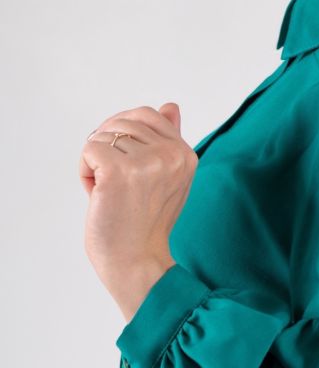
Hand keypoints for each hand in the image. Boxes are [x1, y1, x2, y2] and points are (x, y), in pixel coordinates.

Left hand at [79, 102, 197, 320]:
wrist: (136, 261)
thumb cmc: (145, 222)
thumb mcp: (167, 177)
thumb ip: (168, 140)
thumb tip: (170, 105)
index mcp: (185, 153)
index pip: (146, 115)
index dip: (124, 136)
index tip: (126, 169)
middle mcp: (172, 154)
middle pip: (121, 122)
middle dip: (108, 149)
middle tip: (117, 185)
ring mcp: (147, 161)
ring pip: (102, 136)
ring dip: (95, 163)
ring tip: (110, 192)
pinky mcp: (119, 170)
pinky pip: (88, 149)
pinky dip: (84, 172)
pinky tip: (97, 194)